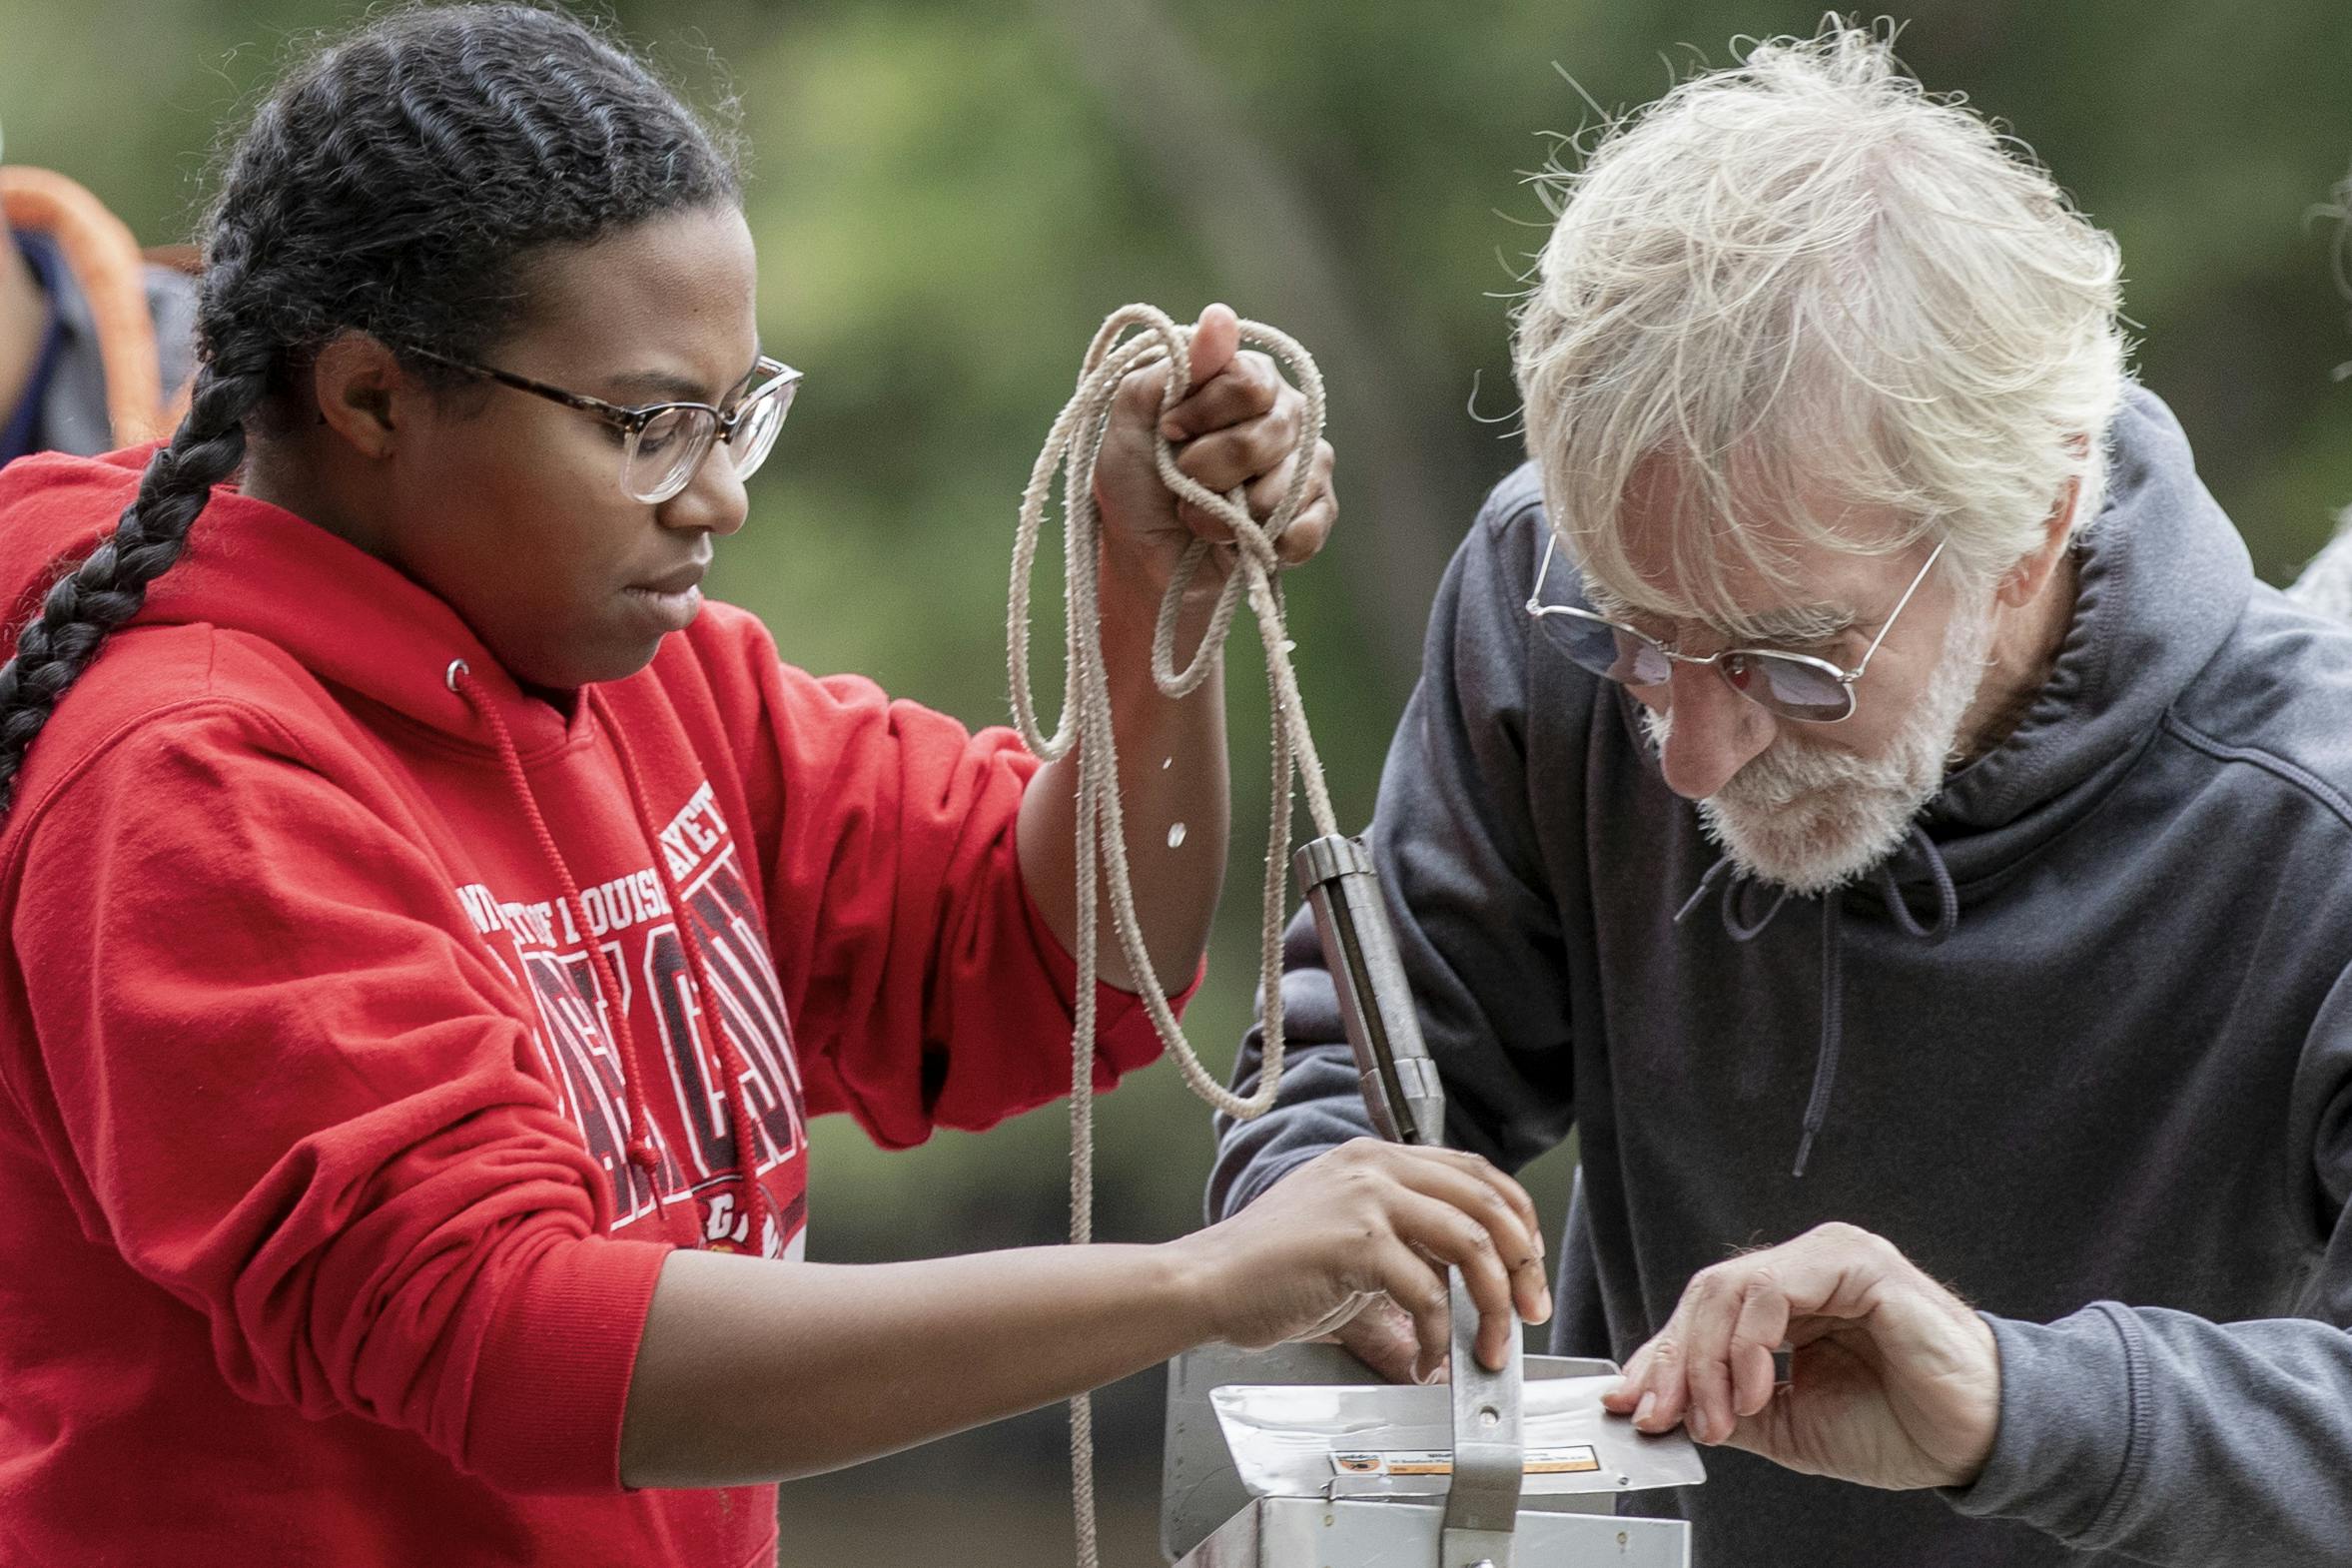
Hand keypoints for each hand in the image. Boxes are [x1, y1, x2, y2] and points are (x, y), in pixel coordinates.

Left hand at [1090, 303, 1336, 596]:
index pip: (1251, 382)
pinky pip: (1310, 524)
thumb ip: (1174, 368)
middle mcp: (1283, 415)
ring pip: (1291, 481)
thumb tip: (1222, 315)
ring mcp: (1303, 466)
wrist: (1142, 561)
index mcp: (1244, 380)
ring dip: (1233, 512)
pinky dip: (1271, 541)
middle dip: (1215, 466)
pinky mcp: (1312, 517)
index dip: (1207, 412)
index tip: (1168, 431)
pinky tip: (1244, 543)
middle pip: (1274, 430)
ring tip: (1202, 520)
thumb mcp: (1132, 418)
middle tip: (1184, 480)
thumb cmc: (1135, 483)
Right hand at [1170, 1138, 1550, 1380]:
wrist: (1206, 1283)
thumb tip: (1463, 1300)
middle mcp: (1376, 1166)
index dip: (1517, 1220)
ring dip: (1494, 1308)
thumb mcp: (1348, 1244)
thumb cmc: (1267, 1271)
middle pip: (1489, 1205)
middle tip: (1529, 1313)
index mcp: (1376, 1158)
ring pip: (1472, 1245)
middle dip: (1523, 1266)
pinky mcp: (1357, 1242)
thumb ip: (1406, 1252)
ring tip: (1488, 1349)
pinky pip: (1429, 1294)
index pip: (1476, 1174)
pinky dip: (1439, 1338)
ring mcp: (1367, 1199)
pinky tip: (1424, 1363)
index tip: (1527, 1266)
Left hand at [1603, 1222, 1999, 1490]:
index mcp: (1789, 1303)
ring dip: (1707, 1361)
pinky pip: (1772, 1289)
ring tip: (1718, 1417)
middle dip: (1673, 1364)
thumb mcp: (1790, 1425)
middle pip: (1705, 1297)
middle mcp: (1804, 1271)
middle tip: (1662, 1416)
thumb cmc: (1903, 1423)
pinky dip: (1749, 1344)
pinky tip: (1757, 1390)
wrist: (1977, 1439)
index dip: (1660, 1359)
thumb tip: (1661, 1407)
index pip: (1703, 1315)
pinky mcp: (1856, 1265)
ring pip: (1728, 1289)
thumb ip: (1728, 1407)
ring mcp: (1829, 1260)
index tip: (1632, 1405)